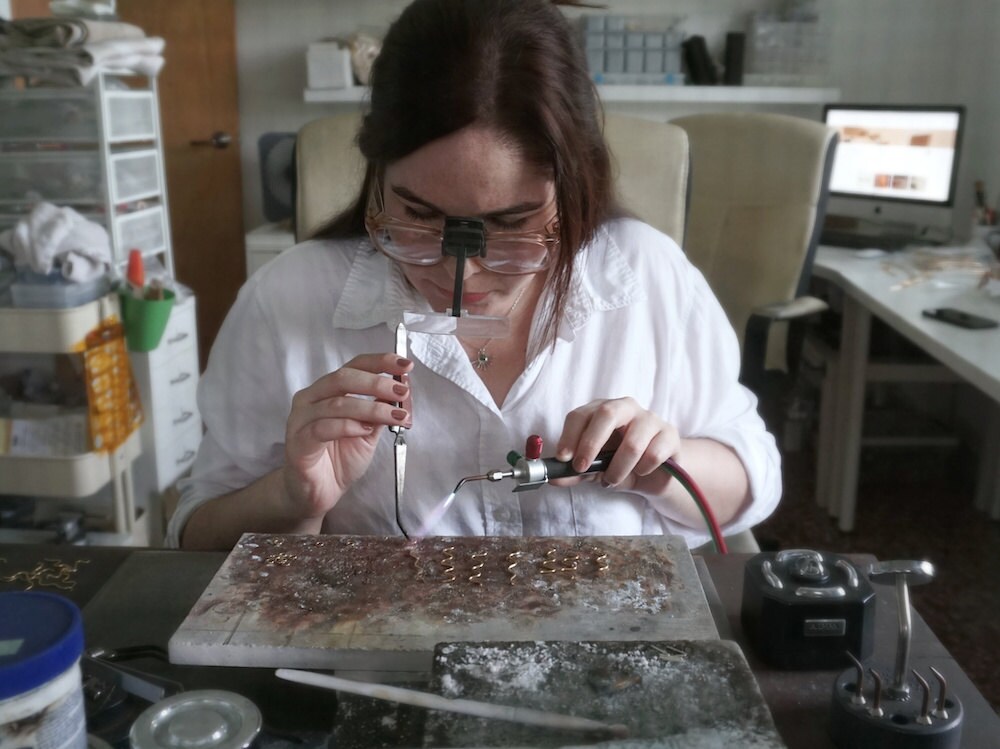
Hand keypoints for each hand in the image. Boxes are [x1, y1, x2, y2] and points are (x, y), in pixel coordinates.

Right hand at [282, 353, 411, 520]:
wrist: (318, 492)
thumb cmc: (339, 459)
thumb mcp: (368, 432)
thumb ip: (379, 411)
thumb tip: (400, 391)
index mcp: (327, 391)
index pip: (354, 366)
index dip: (380, 362)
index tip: (405, 366)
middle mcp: (311, 399)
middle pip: (343, 378)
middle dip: (377, 383)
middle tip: (401, 392)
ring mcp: (301, 419)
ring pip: (337, 404)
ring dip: (371, 408)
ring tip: (394, 416)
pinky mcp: (298, 442)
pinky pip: (323, 428)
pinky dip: (349, 426)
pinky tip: (365, 430)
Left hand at [554, 397, 679, 495]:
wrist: (654, 474)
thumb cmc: (618, 463)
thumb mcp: (592, 470)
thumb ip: (573, 473)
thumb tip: (553, 477)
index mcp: (601, 410)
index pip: (581, 414)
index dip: (569, 435)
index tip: (563, 458)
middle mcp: (625, 407)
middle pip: (607, 413)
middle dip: (591, 443)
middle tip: (582, 467)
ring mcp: (650, 418)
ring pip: (632, 442)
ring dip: (618, 468)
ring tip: (612, 479)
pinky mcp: (670, 434)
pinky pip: (654, 454)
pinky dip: (642, 470)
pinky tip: (640, 472)